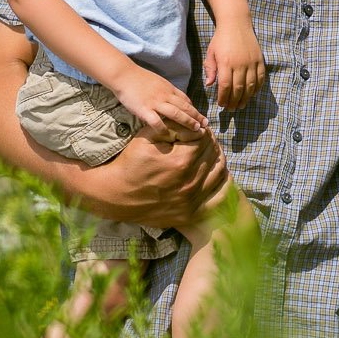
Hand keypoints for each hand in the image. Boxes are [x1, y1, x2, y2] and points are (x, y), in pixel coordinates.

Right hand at [72, 128, 229, 225]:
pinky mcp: (191, 212)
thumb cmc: (131, 163)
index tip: (195, 130)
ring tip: (207, 153)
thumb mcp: (146, 137)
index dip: (201, 131)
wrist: (117, 195)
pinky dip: (221, 182)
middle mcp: (190, 181)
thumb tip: (196, 125)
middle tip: (201, 140)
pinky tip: (214, 173)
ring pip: (219, 171)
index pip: (204, 138)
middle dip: (209, 143)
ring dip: (216, 158)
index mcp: (180, 161)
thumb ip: (173, 126)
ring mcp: (192, 199)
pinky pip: (217, 196)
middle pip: (213, 154)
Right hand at [114, 67, 210, 139]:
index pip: (186, 100)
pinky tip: (167, 135)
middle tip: (206, 125)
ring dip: (188, 122)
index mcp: (169, 89)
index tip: (201, 118)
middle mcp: (165, 95)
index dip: (194, 110)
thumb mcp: (159, 82)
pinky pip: (156, 121)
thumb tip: (175, 102)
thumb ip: (167, 92)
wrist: (124, 75)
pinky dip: (163, 129)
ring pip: (176, 113)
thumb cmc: (140, 79)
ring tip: (196, 130)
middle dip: (197, 117)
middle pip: (185, 107)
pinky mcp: (144, 109)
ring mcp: (155, 102)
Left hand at [204, 21, 265, 111]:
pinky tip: (252, 94)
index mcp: (226, 63)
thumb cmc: (220, 39)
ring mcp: (251, 62)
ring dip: (246, 98)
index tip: (221, 104)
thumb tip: (209, 85)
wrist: (236, 23)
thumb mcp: (211, 53)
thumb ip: (210, 69)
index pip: (225, 86)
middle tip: (231, 109)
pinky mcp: (260, 60)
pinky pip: (261, 78)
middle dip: (234, 102)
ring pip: (250, 86)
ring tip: (241, 105)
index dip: (223, 98)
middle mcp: (240, 64)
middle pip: (238, 89)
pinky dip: (257, 88)